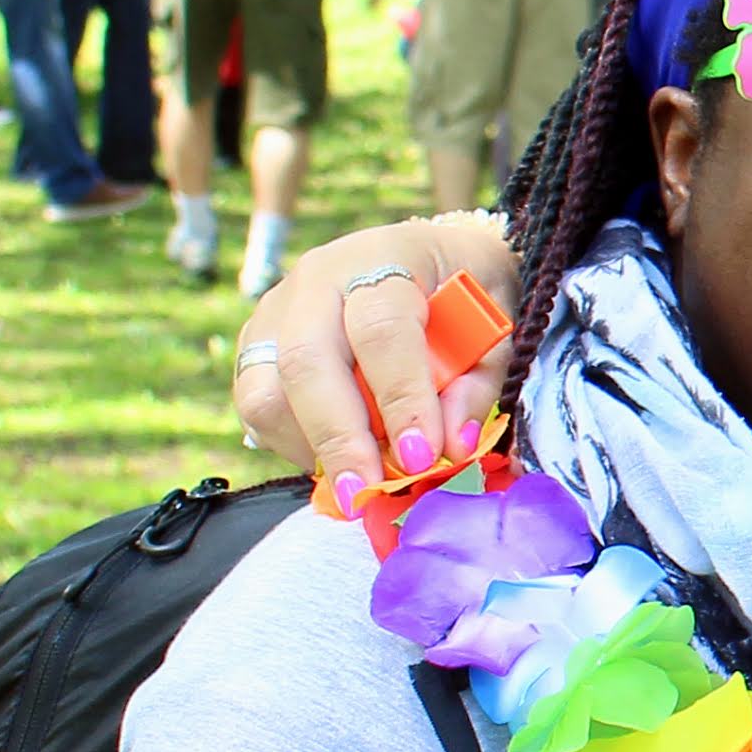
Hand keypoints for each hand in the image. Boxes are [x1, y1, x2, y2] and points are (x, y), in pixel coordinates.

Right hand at [236, 216, 527, 484]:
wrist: (429, 257)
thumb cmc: (467, 292)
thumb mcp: (495, 327)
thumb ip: (473, 386)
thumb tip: (450, 448)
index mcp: (384, 258)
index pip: (383, 329)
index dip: (401, 398)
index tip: (421, 458)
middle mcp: (318, 277)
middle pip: (307, 362)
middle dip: (339, 438)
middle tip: (368, 494)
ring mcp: (277, 308)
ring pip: (265, 390)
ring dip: (310, 448)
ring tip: (357, 483)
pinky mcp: (257, 342)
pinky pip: (256, 406)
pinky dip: (293, 444)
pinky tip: (336, 458)